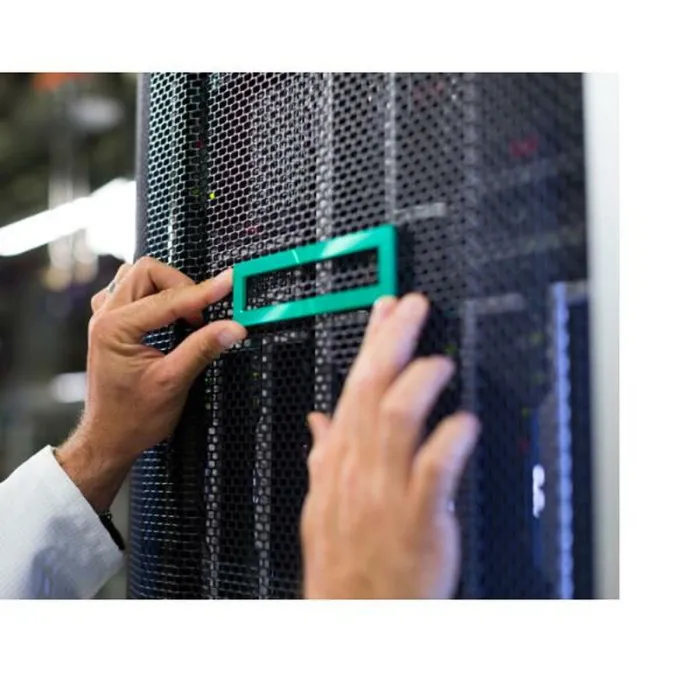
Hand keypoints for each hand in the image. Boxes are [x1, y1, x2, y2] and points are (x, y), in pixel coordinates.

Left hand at [55, 258, 246, 511]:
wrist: (110, 438)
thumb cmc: (132, 418)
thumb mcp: (173, 382)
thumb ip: (203, 348)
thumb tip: (232, 327)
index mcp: (115, 328)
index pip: (168, 299)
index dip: (203, 292)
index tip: (228, 284)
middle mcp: (105, 316)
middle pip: (148, 272)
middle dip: (182, 285)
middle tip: (203, 313)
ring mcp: (106, 317)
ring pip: (140, 276)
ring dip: (168, 287)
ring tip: (188, 313)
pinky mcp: (113, 324)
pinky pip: (133, 290)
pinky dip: (156, 295)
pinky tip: (169, 314)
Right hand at [301, 294, 479, 598]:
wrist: (351, 617)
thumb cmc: (344, 562)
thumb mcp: (321, 505)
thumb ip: (324, 456)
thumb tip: (319, 420)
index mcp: (340, 462)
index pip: (353, 387)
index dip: (372, 343)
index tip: (387, 309)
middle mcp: (360, 469)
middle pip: (371, 391)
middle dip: (392, 342)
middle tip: (413, 308)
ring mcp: (386, 492)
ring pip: (397, 420)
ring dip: (419, 383)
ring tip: (440, 362)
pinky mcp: (417, 519)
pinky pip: (433, 472)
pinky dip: (449, 441)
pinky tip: (465, 422)